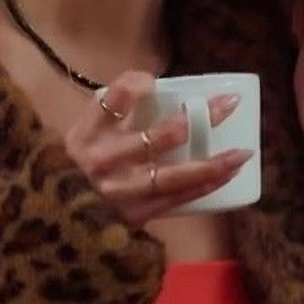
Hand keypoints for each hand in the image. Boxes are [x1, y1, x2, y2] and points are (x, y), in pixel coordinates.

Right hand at [62, 70, 252, 226]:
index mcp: (84, 135)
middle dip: (194, 119)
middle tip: (227, 104)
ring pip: (170, 175)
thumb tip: (156, 87)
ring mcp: (118, 191)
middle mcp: (99, 162)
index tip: (154, 81)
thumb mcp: (84, 137)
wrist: (60, 221)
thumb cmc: (79, 168)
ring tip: (243, 152)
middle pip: (153, 138)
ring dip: (210, 163)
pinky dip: (203, 186)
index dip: (134, 86)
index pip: (111, 101)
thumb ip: (112, 116)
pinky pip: (175, 199)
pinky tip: (227, 175)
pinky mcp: (133, 214)